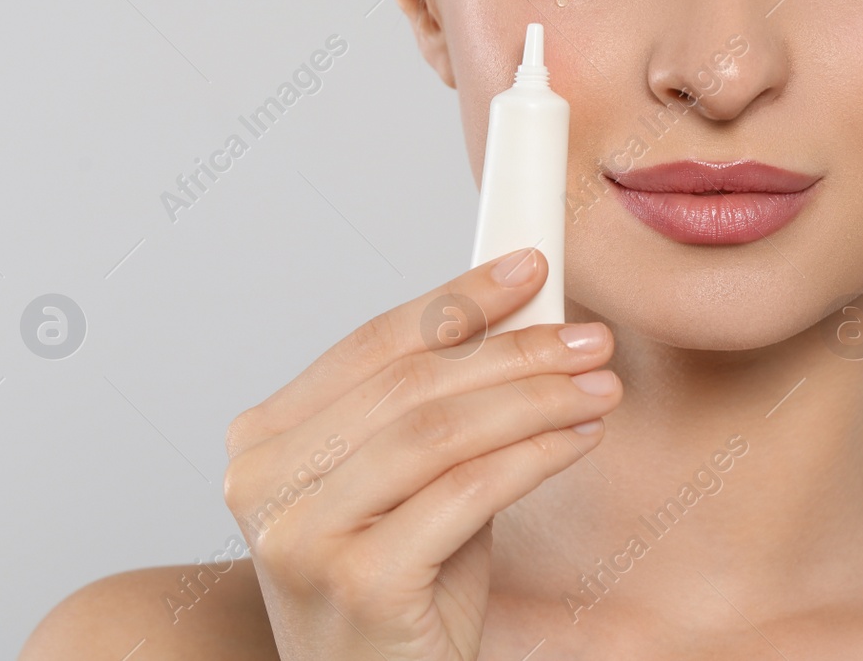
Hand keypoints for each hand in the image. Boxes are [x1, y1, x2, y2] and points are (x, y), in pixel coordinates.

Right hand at [223, 248, 617, 659]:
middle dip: (515, 347)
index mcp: (266, 441)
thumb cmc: (400, 594)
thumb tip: (519, 312)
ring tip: (599, 384)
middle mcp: (263, 481)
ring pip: (440, 429)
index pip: (372, 343)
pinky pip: (466, 491)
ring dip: (536, 397)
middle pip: (410, 381)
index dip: (458, 299)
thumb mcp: (411, 483)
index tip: (528, 268)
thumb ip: (441, 405)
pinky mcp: (358, 582)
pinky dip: (535, 454)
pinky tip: (579, 439)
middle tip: (588, 335)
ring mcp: (301, 535)